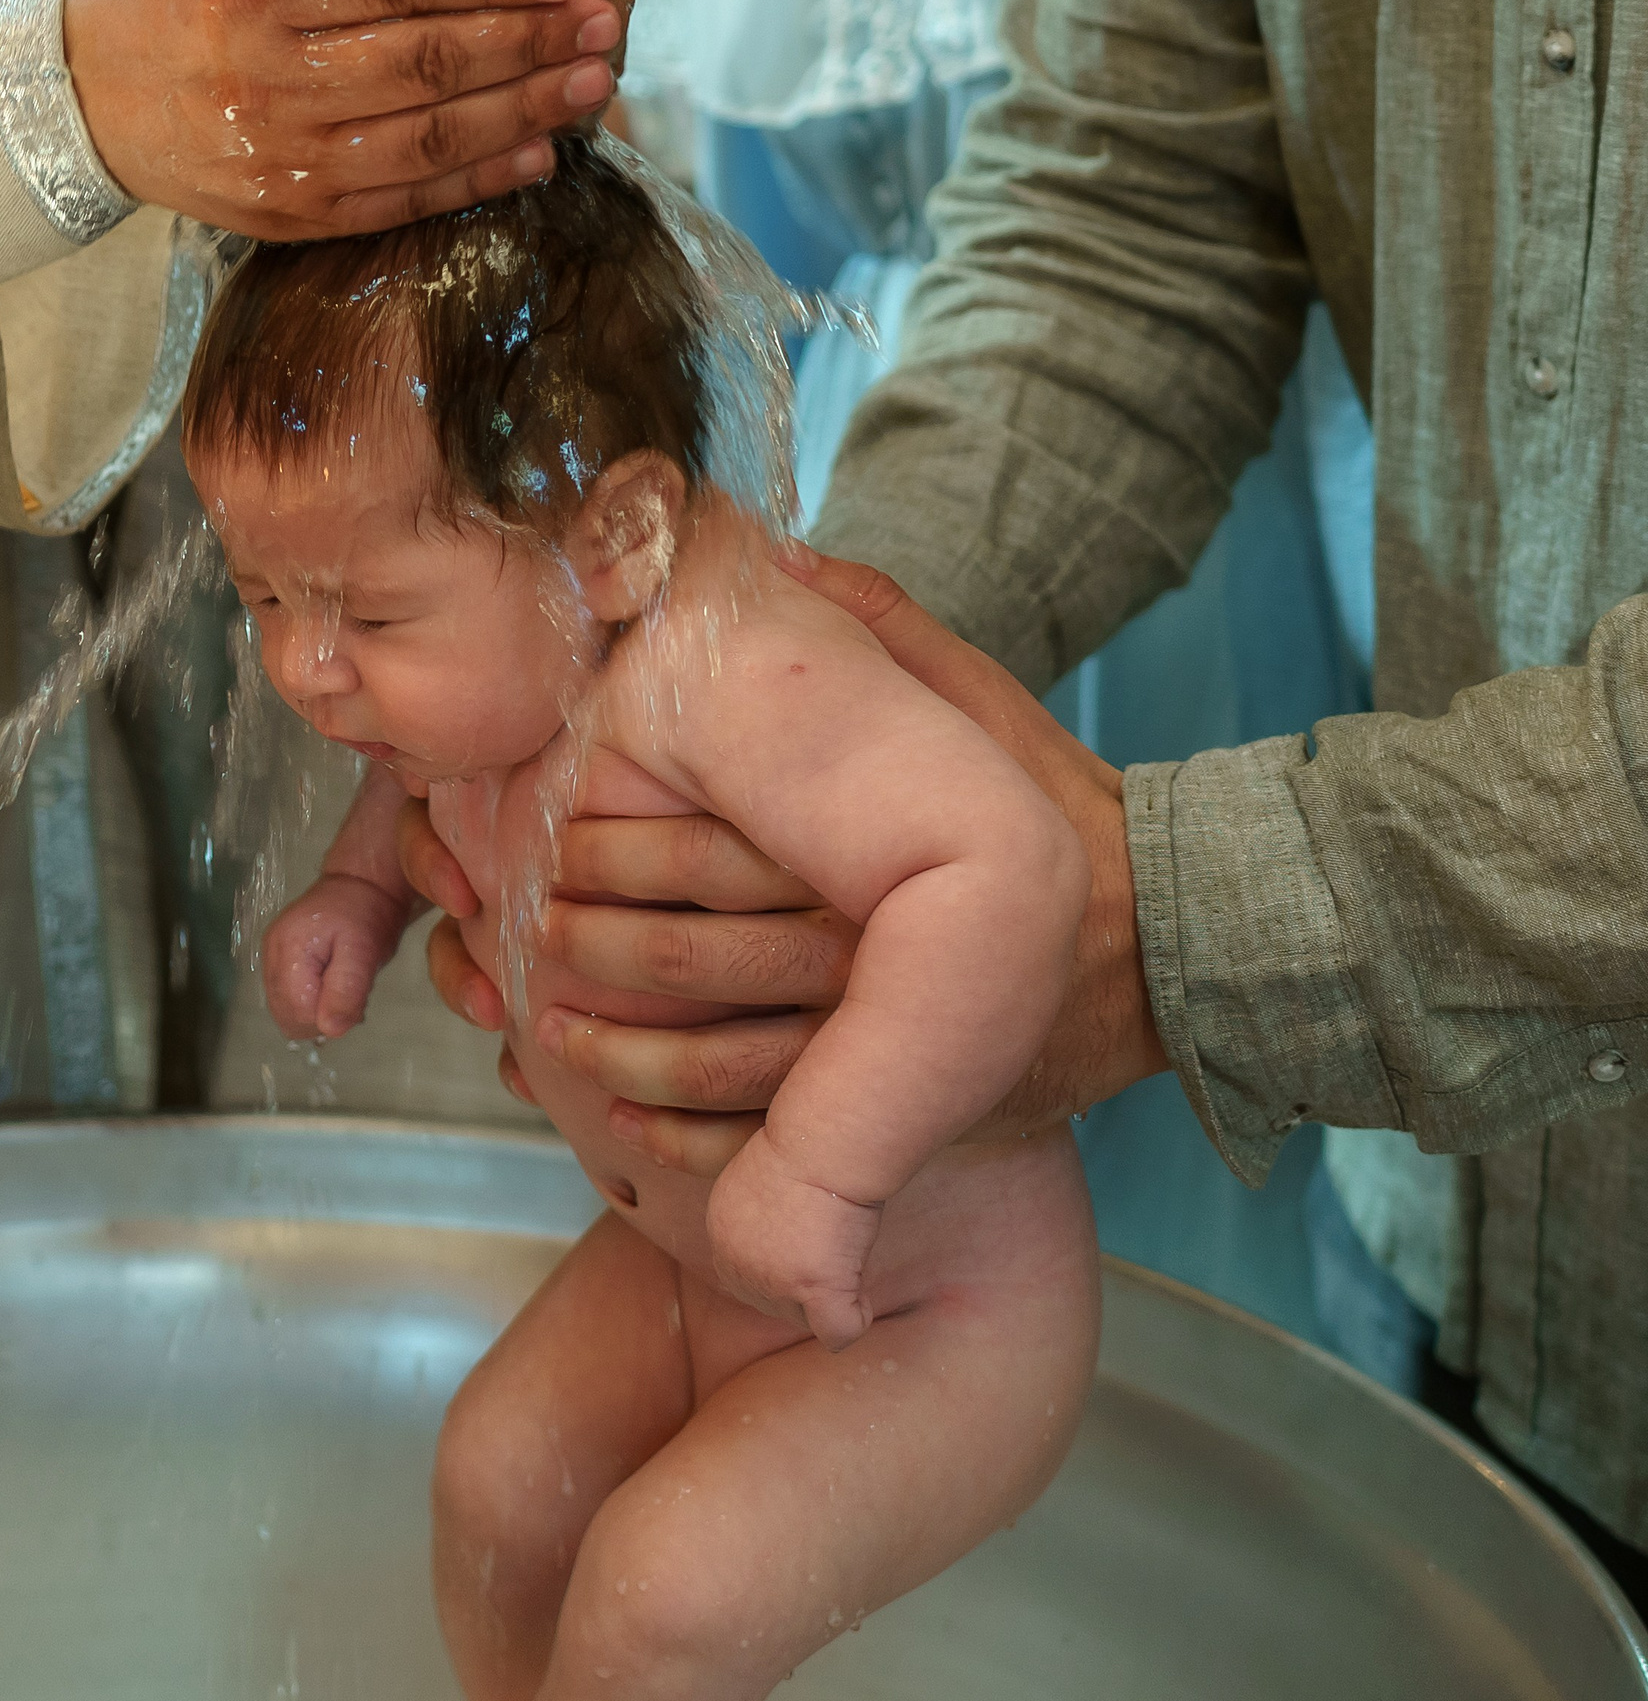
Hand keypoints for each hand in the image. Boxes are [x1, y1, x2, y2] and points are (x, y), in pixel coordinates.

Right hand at [65, 0, 617, 236]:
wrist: (76, 95)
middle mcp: (265, 82)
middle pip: (425, 64)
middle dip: (528, 44)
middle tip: (602, 24)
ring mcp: (280, 160)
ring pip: (425, 139)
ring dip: (522, 115)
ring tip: (590, 85)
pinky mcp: (290, 216)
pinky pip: (401, 201)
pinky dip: (475, 182)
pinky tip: (536, 154)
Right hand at [265, 872, 414, 1038]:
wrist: (359, 884)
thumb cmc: (366, 914)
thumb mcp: (365, 952)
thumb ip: (347, 990)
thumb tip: (330, 1031)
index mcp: (289, 949)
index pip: (297, 1012)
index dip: (328, 1017)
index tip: (354, 1001)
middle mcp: (271, 954)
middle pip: (287, 1016)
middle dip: (322, 1016)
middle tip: (350, 993)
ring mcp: (270, 957)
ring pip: (285, 1012)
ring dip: (316, 1011)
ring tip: (341, 986)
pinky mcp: (275, 960)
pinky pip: (286, 999)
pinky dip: (309, 1002)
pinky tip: (330, 985)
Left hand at [413, 550, 1167, 1170]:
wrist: (1167, 953)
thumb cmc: (1061, 813)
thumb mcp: (983, 703)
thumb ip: (884, 632)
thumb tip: (784, 557)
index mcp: (871, 855)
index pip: (716, 861)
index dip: (624, 856)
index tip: (563, 843)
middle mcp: (870, 957)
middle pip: (700, 965)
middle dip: (598, 951)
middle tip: (533, 932)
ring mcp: (885, 1051)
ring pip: (719, 1067)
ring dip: (620, 1054)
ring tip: (549, 1030)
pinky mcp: (902, 1121)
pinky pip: (766, 1144)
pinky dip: (680, 1141)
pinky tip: (619, 1120)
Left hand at [706, 1133, 880, 1350]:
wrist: (822, 1142)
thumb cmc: (806, 1145)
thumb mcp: (760, 1177)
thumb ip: (758, 1215)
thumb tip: (783, 1230)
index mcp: (722, 1231)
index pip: (746, 1277)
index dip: (781, 1266)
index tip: (808, 1239)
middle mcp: (735, 1262)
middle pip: (772, 1304)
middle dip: (802, 1287)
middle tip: (831, 1245)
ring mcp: (771, 1280)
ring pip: (802, 1318)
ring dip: (828, 1298)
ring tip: (846, 1255)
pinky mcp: (811, 1288)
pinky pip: (836, 1331)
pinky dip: (854, 1318)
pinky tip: (862, 1295)